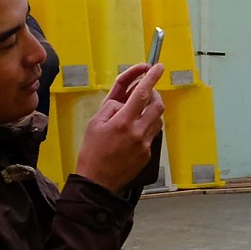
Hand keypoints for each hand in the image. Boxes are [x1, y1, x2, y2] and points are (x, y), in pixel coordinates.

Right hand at [74, 63, 165, 189]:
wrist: (97, 182)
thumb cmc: (92, 152)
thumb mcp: (95, 123)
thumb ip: (112, 107)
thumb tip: (125, 101)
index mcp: (123, 122)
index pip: (142, 93)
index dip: (151, 77)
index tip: (158, 67)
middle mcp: (138, 132)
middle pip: (157, 105)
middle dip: (154, 94)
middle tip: (145, 92)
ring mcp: (145, 144)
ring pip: (158, 119)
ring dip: (151, 110)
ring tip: (137, 112)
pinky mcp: (148, 154)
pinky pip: (153, 133)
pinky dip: (147, 126)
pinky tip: (133, 131)